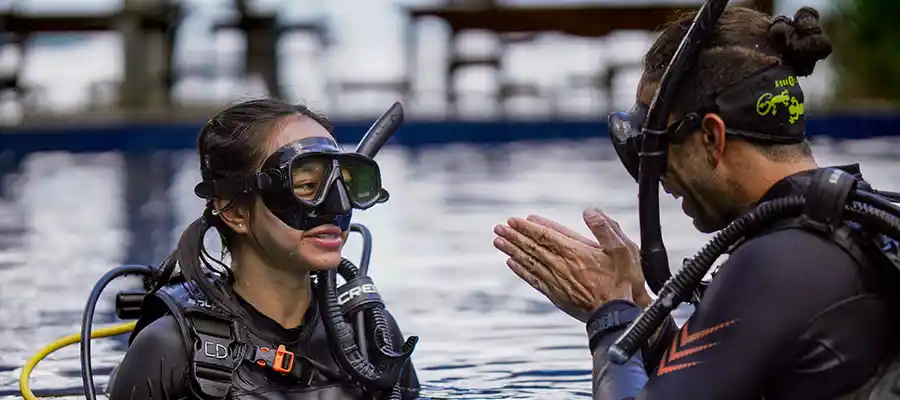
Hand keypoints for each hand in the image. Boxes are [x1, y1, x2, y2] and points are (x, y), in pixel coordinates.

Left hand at [492, 208, 648, 322]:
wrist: (618, 316)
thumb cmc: (623, 281)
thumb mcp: (623, 249)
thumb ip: (605, 228)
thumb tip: (588, 211)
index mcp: (576, 252)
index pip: (546, 235)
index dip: (528, 227)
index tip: (513, 220)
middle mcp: (562, 266)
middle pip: (532, 247)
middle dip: (514, 236)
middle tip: (498, 228)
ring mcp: (557, 282)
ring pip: (530, 262)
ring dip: (512, 250)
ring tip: (498, 241)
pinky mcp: (556, 296)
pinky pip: (533, 280)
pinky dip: (521, 270)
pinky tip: (512, 263)